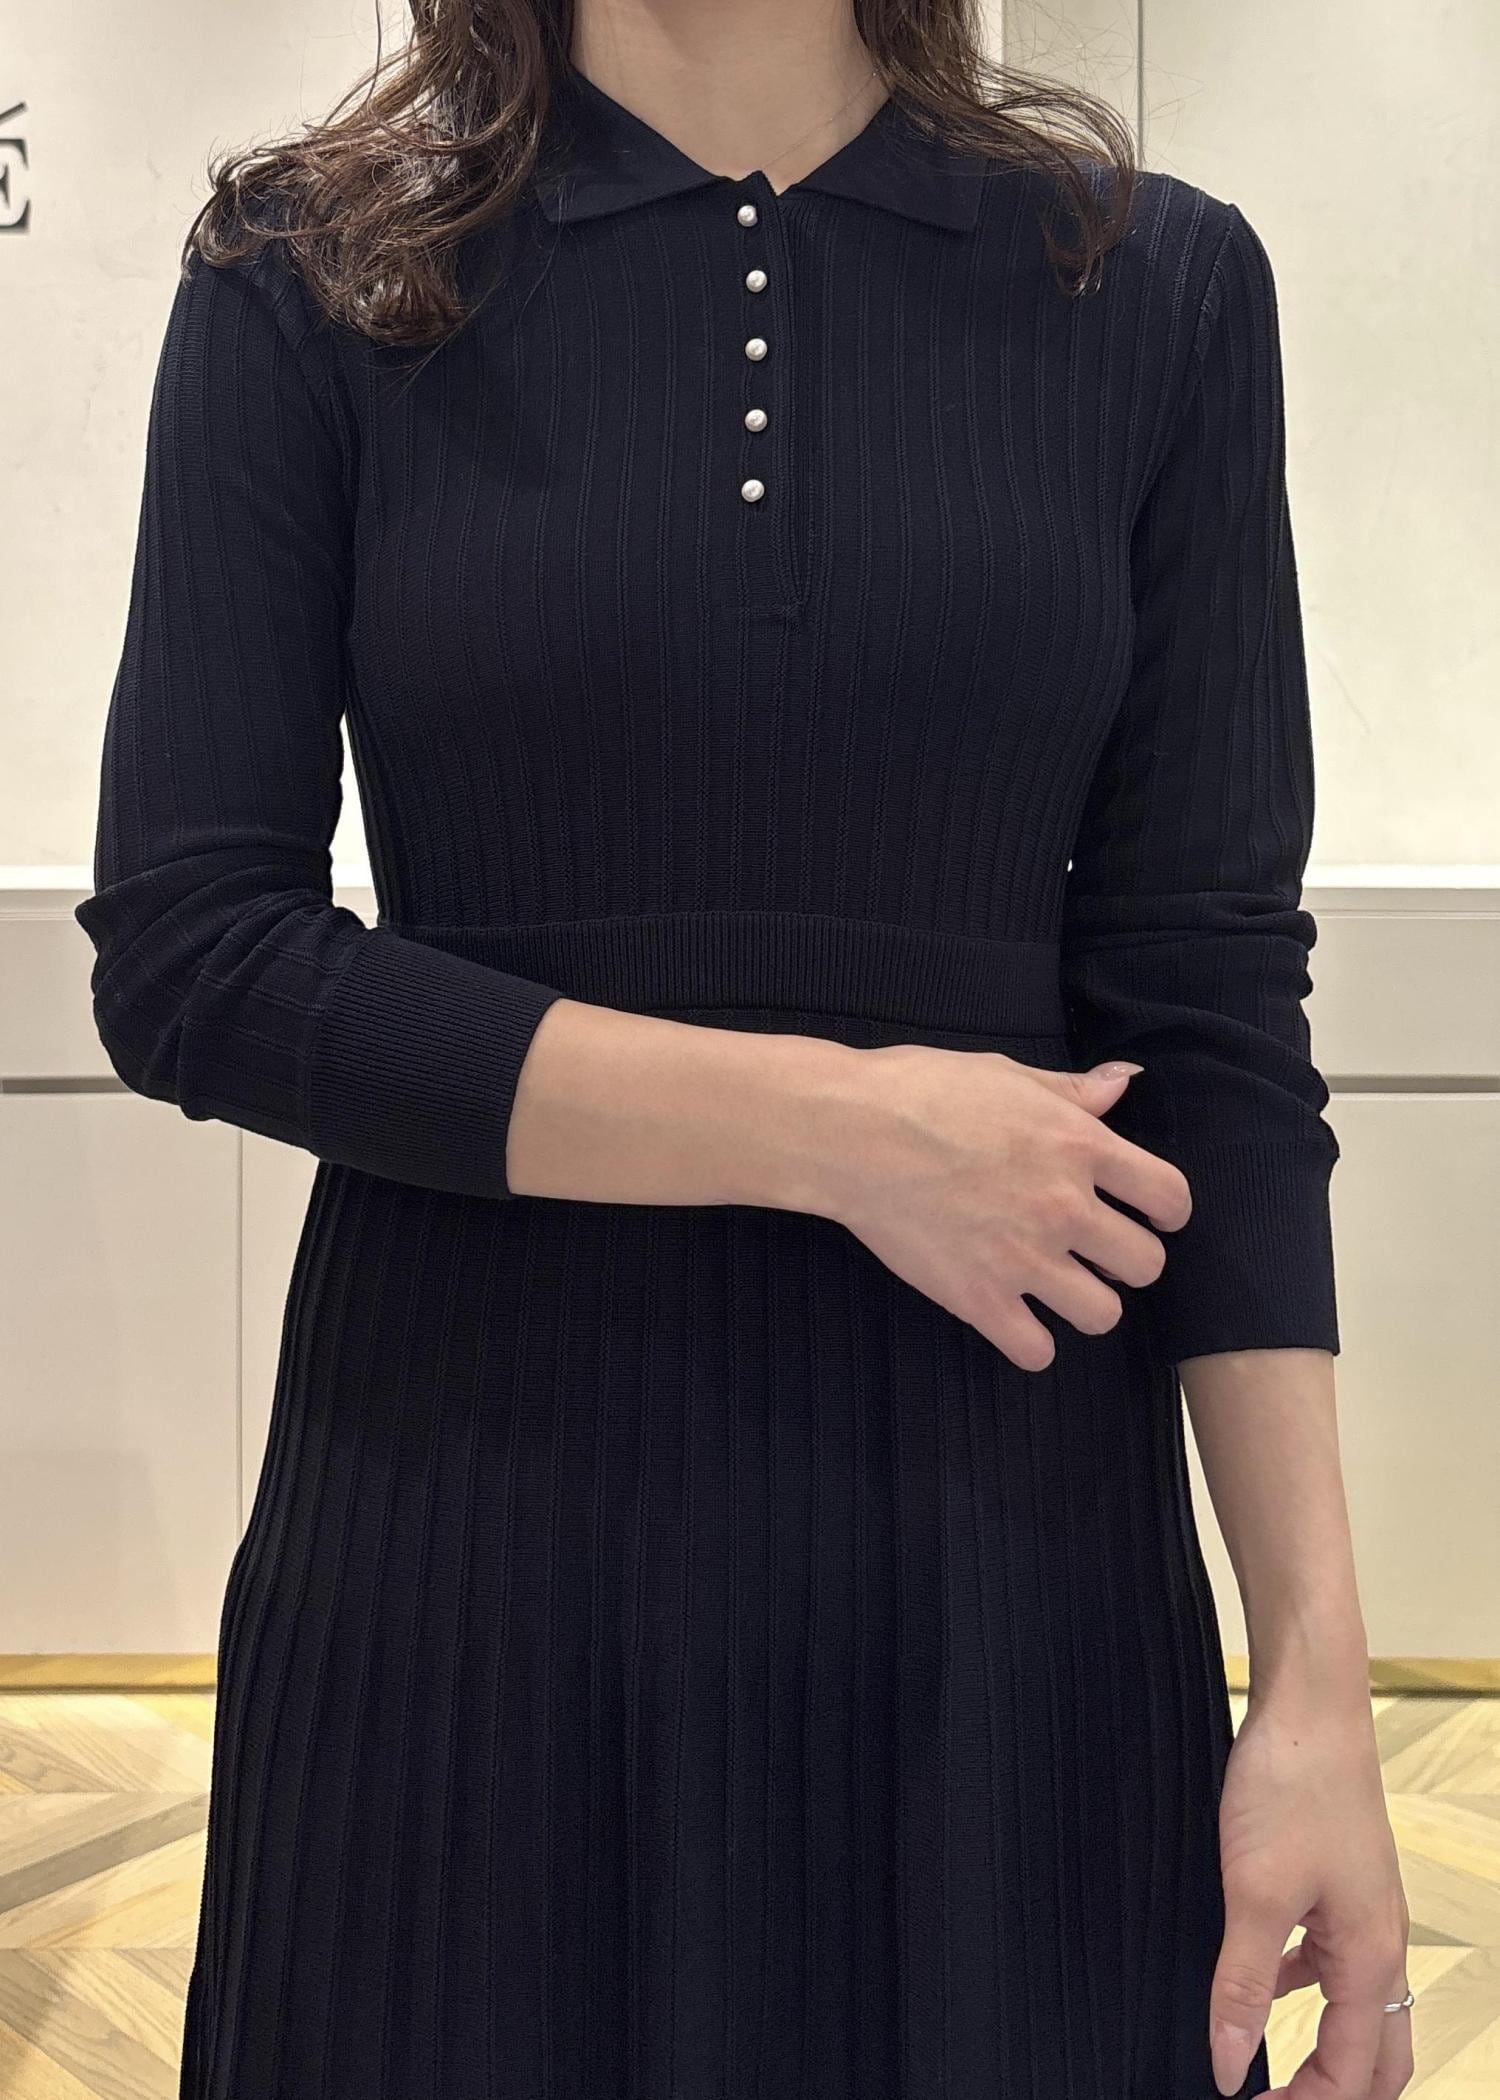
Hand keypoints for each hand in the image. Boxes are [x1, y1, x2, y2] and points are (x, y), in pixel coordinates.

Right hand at [821, 1043, 1191, 1370]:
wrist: (850, 1132)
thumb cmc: (921, 1090)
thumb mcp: (1006, 1073)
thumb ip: (1071, 1090)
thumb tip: (1123, 1084)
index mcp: (1079, 1146)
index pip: (1169, 1196)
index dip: (1167, 1212)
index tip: (1149, 1216)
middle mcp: (1064, 1207)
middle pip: (1146, 1264)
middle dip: (1127, 1261)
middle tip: (1096, 1253)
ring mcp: (1024, 1258)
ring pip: (1102, 1315)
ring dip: (1086, 1304)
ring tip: (1058, 1288)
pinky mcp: (979, 1298)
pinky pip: (1036, 1351)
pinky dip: (1031, 1343)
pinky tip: (1014, 1319)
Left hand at [1211, 1693, 1412, 2099]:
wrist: (1310, 1704)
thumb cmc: (1292, 1787)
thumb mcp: (1254, 1893)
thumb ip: (1243, 1984)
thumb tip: (1230, 2066)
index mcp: (1370, 1959)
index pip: (1354, 2074)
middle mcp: (1381, 1942)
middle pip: (1380, 2055)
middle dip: (1338, 2094)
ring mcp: (1365, 1909)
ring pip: (1357, 2007)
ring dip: (1324, 2045)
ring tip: (1268, 2067)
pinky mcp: (1340, 1880)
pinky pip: (1331, 1957)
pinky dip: (1302, 1984)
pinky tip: (1259, 1975)